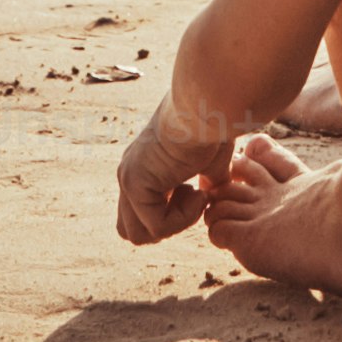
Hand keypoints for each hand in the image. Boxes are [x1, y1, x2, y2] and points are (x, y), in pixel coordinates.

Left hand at [115, 87, 244, 243]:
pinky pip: (157, 227)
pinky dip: (184, 218)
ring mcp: (128, 179)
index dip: (170, 217)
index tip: (197, 192)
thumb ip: (206, 180)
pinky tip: (199, 192)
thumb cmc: (213, 126)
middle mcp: (129, 173)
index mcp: (142, 168)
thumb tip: (211, 194)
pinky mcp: (135, 185)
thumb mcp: (210, 161)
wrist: (209, 107)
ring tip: (196, 196)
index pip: (141, 214)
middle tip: (191, 201)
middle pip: (131, 230)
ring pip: (139, 235)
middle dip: (165, 227)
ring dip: (174, 225)